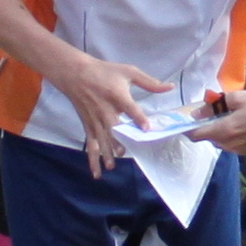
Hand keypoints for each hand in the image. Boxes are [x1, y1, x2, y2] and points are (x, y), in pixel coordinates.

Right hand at [52, 54, 175, 172]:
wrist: (75, 73)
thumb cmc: (104, 72)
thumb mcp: (128, 71)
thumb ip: (150, 82)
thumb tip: (171, 88)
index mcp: (117, 96)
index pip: (129, 108)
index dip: (138, 118)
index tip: (146, 128)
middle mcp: (105, 110)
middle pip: (112, 127)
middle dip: (117, 140)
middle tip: (124, 151)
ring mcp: (95, 120)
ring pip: (101, 139)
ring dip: (106, 152)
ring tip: (112, 165)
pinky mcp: (88, 126)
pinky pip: (91, 145)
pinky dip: (93, 160)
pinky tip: (97, 173)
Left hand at [188, 83, 245, 154]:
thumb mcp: (236, 97)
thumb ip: (214, 105)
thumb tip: (198, 111)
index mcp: (226, 131)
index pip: (197, 135)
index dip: (188, 128)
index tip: (186, 118)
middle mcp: (230, 144)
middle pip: (207, 137)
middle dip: (204, 125)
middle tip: (209, 109)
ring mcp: (238, 149)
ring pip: (218, 140)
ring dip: (216, 129)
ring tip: (224, 114)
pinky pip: (229, 143)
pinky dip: (227, 133)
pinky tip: (235, 121)